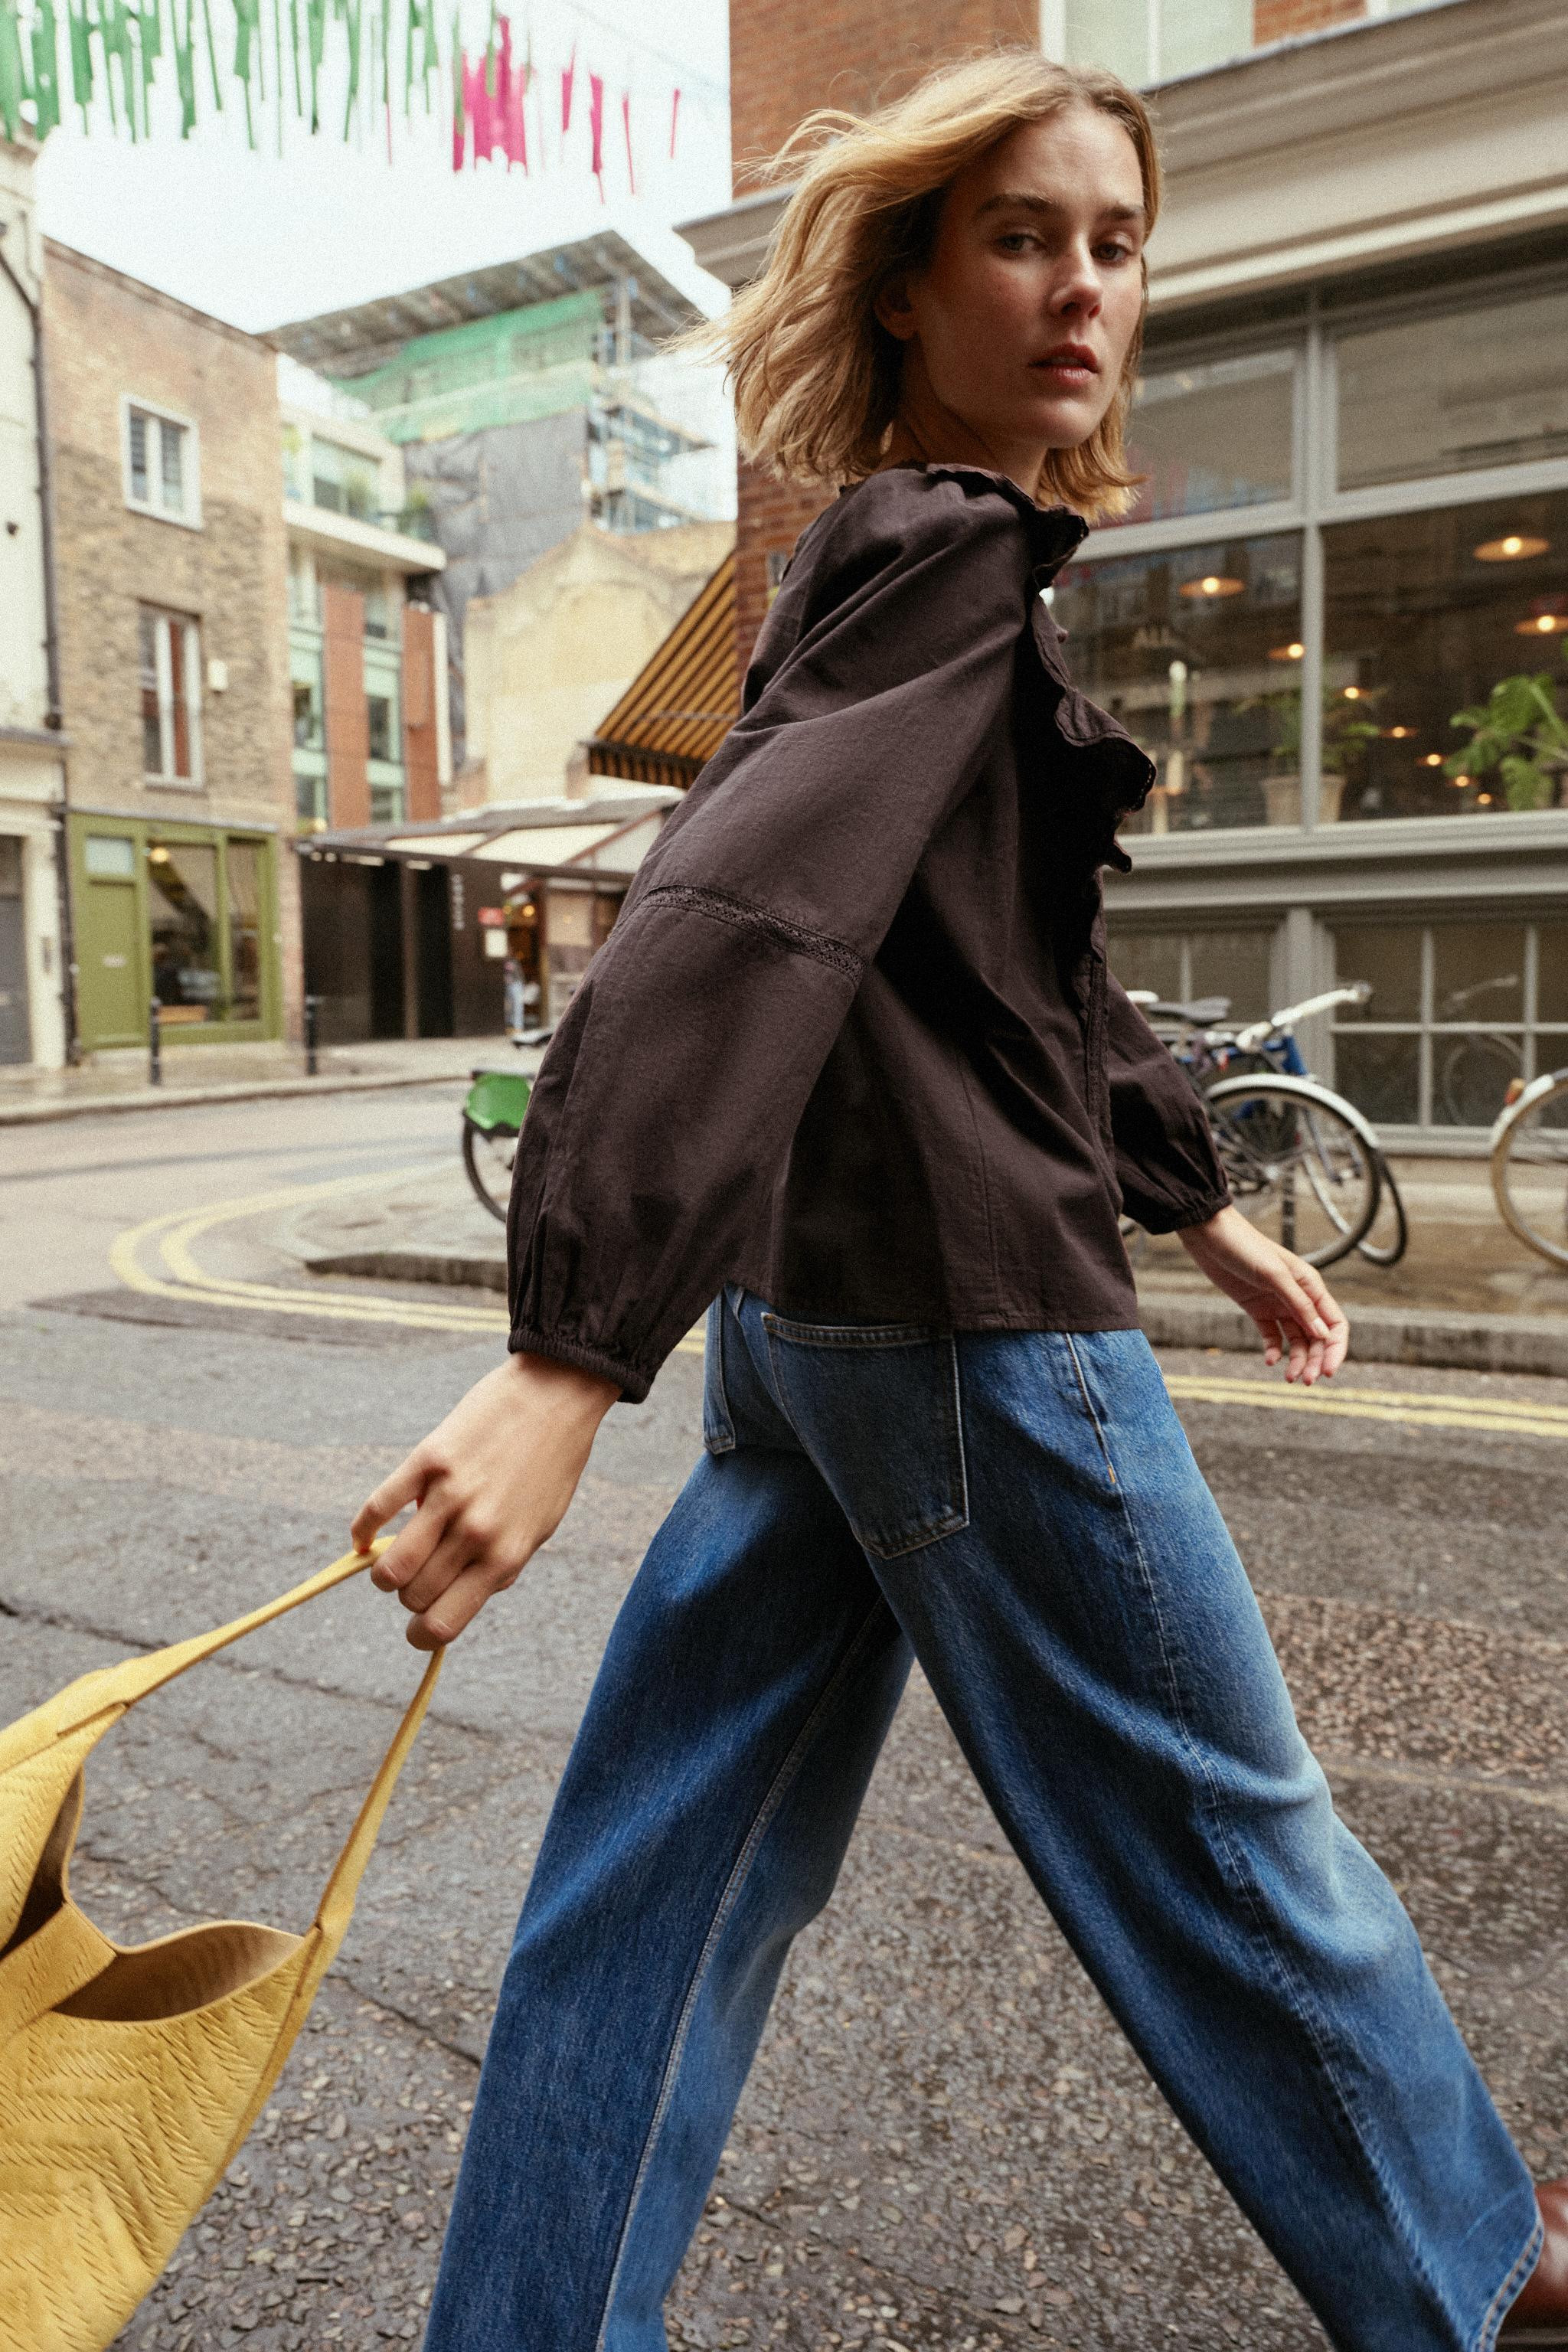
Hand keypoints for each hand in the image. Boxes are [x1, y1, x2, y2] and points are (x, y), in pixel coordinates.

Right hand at [351, 1353, 619, 1647]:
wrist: (557, 1395)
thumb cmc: (550, 1465)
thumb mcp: (537, 1528)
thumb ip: (498, 1565)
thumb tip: (452, 1596)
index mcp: (507, 1557)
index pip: (445, 1624)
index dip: (423, 1634)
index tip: (418, 1626)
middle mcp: (477, 1534)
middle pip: (413, 1597)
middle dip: (409, 1595)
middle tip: (419, 1575)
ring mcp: (450, 1497)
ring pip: (390, 1567)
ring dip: (383, 1571)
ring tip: (392, 1558)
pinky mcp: (427, 1460)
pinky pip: (376, 1509)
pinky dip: (361, 1531)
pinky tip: (364, 1536)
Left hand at [1177, 1205, 1347, 1385]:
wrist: (1209, 1236)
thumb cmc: (1244, 1247)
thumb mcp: (1274, 1275)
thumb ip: (1299, 1304)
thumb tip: (1323, 1335)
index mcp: (1311, 1286)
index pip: (1335, 1324)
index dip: (1335, 1349)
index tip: (1328, 1371)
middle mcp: (1298, 1297)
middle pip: (1317, 1337)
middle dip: (1315, 1360)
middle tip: (1306, 1381)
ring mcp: (1278, 1304)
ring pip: (1296, 1340)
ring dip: (1296, 1360)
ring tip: (1289, 1378)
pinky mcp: (1257, 1309)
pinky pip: (1272, 1336)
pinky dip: (1273, 1350)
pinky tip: (1269, 1360)